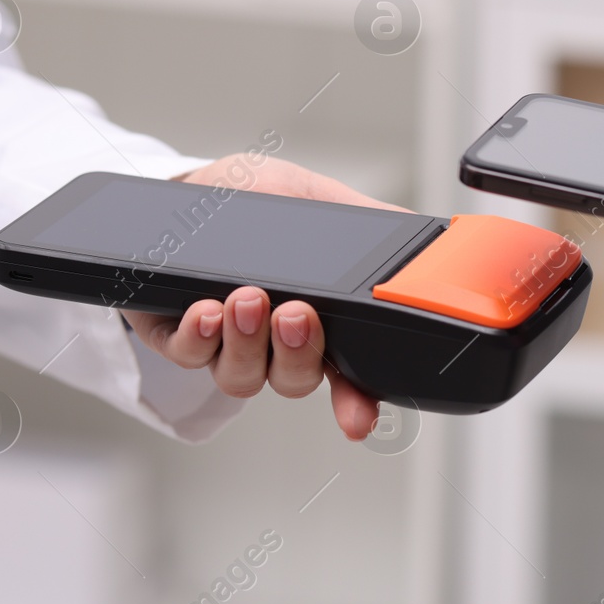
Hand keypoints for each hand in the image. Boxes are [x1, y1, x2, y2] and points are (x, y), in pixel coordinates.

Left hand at [121, 156, 402, 439]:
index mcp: (318, 320)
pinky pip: (188, 356)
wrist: (191, 184)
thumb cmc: (256, 196)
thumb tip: (427, 238)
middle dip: (299, 354)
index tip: (360, 419)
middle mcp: (272, 342)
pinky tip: (206, 309)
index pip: (347, 374)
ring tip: (247, 299)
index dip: (356, 402)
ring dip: (247, 343)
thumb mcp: (318, 198)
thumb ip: (370, 220)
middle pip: (294, 381)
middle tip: (296, 315)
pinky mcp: (177, 335)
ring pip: (242, 377)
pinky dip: (199, 337)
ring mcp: (226, 343)